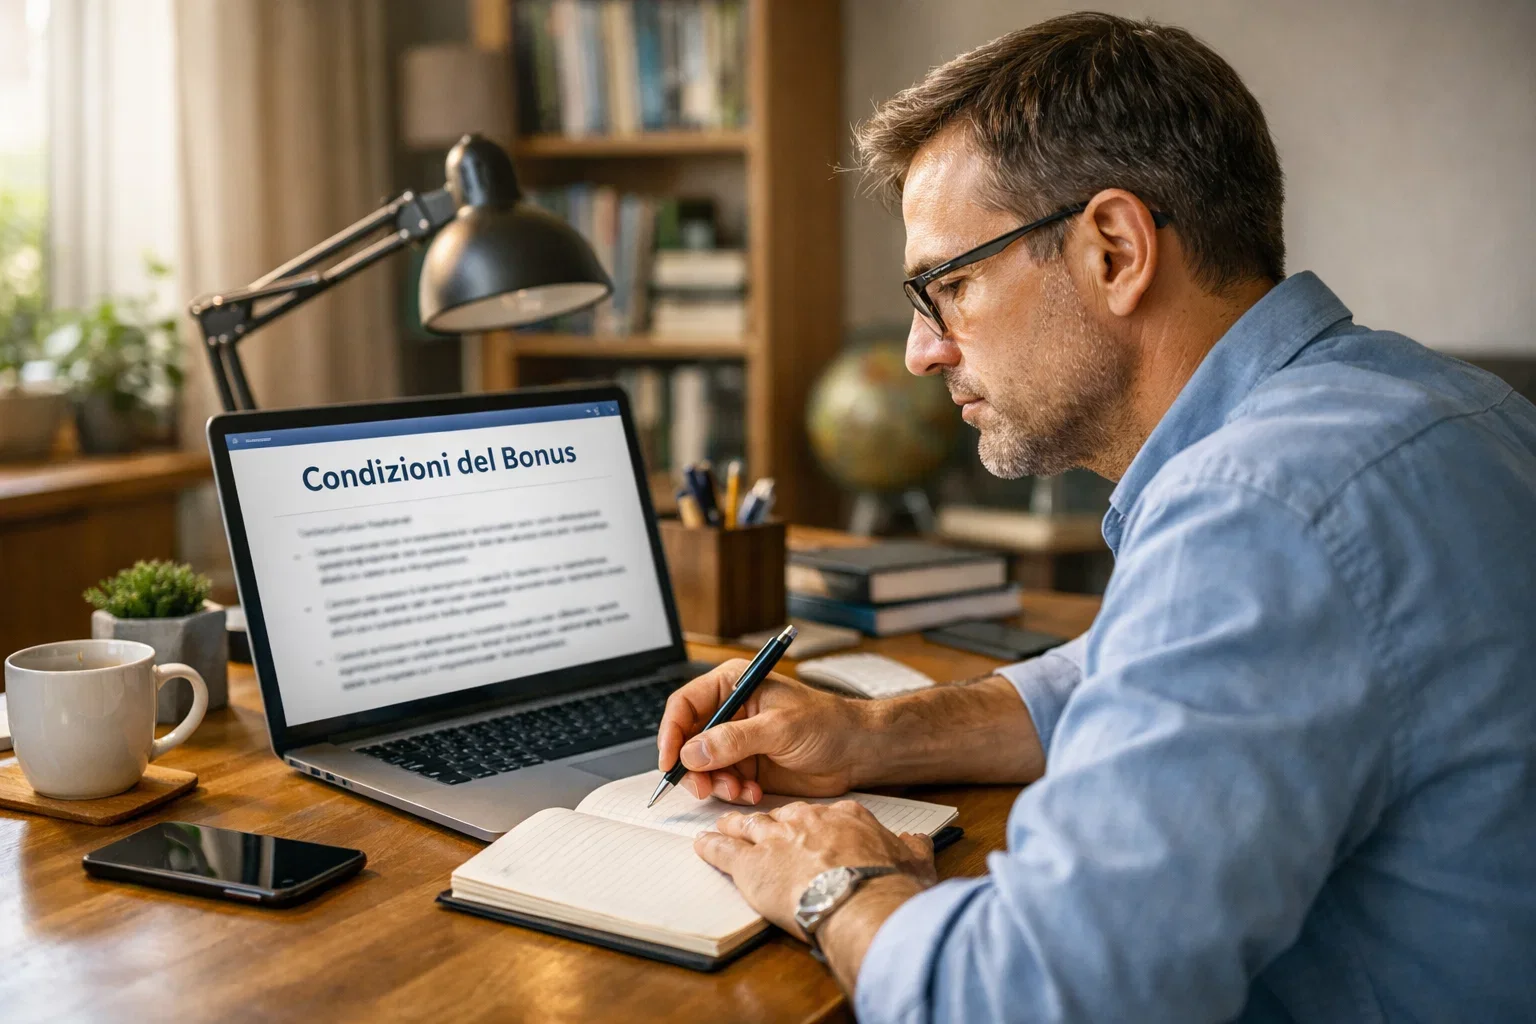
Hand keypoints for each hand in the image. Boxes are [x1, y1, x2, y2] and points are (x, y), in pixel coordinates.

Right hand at [658, 659, 870, 803]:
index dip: (671, 733)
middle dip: (693, 767)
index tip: (670, 761)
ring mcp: (736, 741)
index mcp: (733, 685)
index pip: (685, 705)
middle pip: (687, 739)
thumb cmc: (827, 724)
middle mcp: (730, 712)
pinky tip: (753, 793)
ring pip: (702, 766)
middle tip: (705, 787)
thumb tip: (692, 751)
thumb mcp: (779, 728)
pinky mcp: (746, 766)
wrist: (857, 751)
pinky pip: (722, 782)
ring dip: (715, 783)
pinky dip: (731, 792)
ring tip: (739, 790)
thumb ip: (733, 740)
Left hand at [694, 800, 936, 941]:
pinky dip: (711, 846)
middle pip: (783, 815)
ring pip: (749, 825)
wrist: (862, 900)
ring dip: (735, 826)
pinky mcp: (751, 864)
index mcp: (845, 816)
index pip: (824, 814)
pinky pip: (723, 850)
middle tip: (763, 827)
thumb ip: (912, 846)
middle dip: (772, 822)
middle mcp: (806, 821)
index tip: (812, 830)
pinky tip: (702, 844)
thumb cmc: (888, 884)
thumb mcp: (913, 858)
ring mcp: (776, 839)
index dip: (814, 824)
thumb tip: (918, 842)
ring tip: (725, 824)